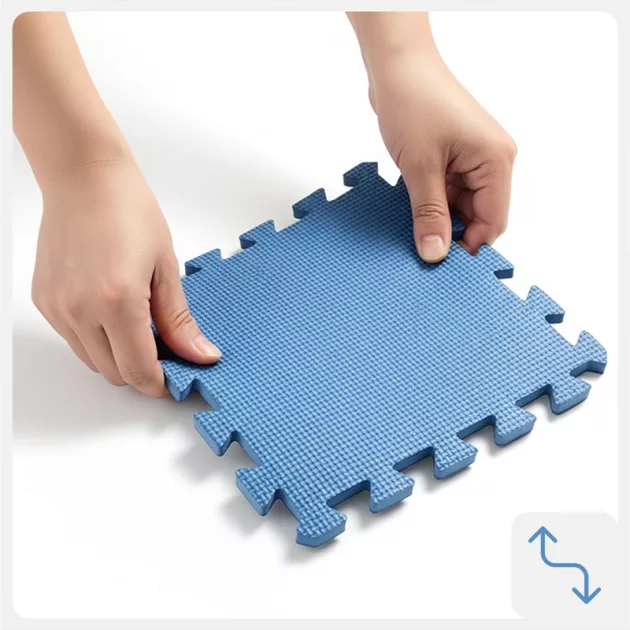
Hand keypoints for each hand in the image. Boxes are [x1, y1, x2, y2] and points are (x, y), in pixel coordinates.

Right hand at [32, 157, 220, 396]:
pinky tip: (113, 313)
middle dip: (141, 372)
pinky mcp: (45, 300)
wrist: (85, 178)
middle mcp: (80, 310)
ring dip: (118, 358)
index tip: (174, 380)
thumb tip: (200, 355)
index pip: (138, 370)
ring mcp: (57, 307)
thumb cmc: (129, 210)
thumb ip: (179, 320)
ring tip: (139, 329)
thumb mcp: (166, 267)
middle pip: (114, 374)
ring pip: (92, 361)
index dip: (159, 384)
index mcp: (118, 302)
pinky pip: (73, 339)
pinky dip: (96, 339)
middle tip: (164, 352)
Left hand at [368, 43, 516, 261]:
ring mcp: (471, 159)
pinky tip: (411, 214)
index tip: (444, 267)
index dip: (471, 247)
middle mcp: (490, 161)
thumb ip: (429, 214)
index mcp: (496, 161)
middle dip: (452, 235)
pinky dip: (430, 204)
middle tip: (424, 254)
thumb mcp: (421, 168)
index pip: (493, 222)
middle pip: (478, 216)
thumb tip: (435, 253)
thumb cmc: (414, 102)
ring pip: (459, 207)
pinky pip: (446, 192)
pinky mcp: (452, 157)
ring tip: (412, 233)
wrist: (396, 66)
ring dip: (438, 220)